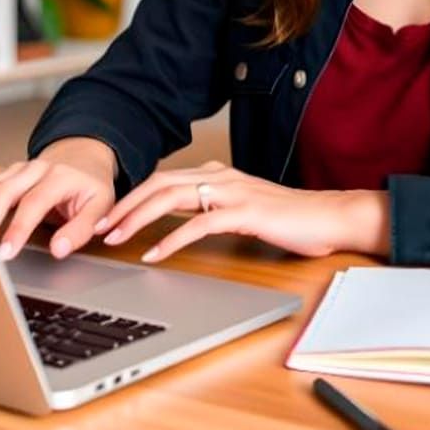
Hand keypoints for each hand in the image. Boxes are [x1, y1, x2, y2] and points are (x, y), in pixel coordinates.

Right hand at [0, 137, 117, 261]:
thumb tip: (59, 250)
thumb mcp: (100, 206)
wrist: (82, 157)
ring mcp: (15, 170)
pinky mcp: (4, 175)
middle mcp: (33, 170)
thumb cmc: (90, 185)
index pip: (34, 203)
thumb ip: (81, 229)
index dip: (18, 228)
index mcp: (58, 176)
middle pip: (2, 192)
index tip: (6, 252)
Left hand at [97, 161, 389, 263]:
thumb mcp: (243, 207)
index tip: (108, 217)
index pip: (162, 180)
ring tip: (116, 238)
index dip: (131, 198)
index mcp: (217, 174)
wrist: (330, 216)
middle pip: (158, 184)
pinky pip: (198, 224)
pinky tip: (155, 255)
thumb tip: (181, 219)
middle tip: (99, 227)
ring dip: (137, 219)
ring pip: (171, 198)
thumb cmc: (289, 217)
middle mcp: (220, 177)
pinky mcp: (245, 212)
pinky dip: (172, 240)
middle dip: (124, 205)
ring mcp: (232, 192)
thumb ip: (213, 207)